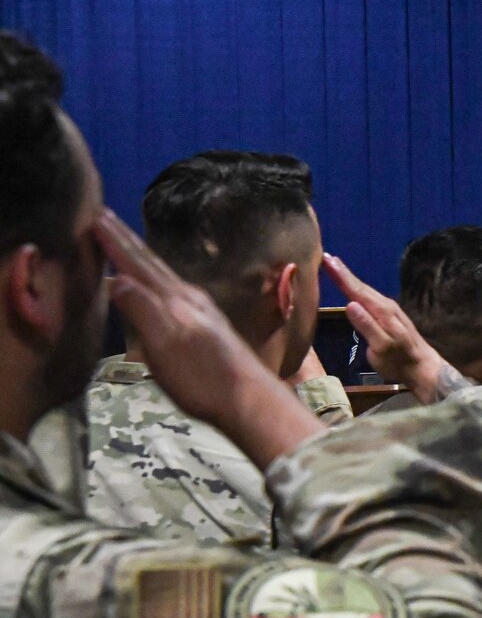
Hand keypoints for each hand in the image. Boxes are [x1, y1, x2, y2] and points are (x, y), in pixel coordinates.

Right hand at [96, 211, 321, 467]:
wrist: (251, 400)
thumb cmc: (204, 378)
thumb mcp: (165, 346)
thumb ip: (142, 310)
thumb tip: (116, 278)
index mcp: (175, 299)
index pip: (138, 263)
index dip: (115, 242)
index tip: (95, 217)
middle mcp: (189, 298)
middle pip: (152, 264)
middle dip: (126, 241)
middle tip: (105, 216)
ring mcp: (201, 311)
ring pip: (163, 275)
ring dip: (140, 258)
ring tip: (125, 243)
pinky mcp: (208, 327)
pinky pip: (172, 290)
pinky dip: (154, 279)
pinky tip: (156, 286)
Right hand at [323, 254, 460, 403]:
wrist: (422, 367)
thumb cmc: (399, 361)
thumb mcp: (381, 347)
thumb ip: (367, 326)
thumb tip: (350, 304)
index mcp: (382, 311)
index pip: (357, 290)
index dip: (341, 275)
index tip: (327, 259)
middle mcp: (385, 306)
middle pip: (360, 287)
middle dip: (343, 272)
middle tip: (326, 257)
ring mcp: (388, 310)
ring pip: (365, 291)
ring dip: (349, 279)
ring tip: (335, 267)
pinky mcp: (388, 317)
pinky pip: (369, 298)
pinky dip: (357, 290)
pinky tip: (352, 290)